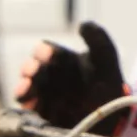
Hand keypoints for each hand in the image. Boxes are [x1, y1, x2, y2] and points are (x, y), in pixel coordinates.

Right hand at [13, 21, 127, 130]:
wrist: (113, 110)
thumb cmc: (107, 79)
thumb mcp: (106, 56)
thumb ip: (97, 38)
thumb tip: (82, 24)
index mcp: (62, 58)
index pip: (46, 50)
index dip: (45, 51)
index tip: (47, 52)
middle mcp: (49, 74)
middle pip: (32, 68)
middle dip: (31, 68)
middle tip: (34, 69)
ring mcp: (44, 93)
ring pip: (27, 87)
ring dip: (24, 86)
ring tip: (27, 85)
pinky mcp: (43, 112)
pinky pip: (30, 108)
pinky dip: (28, 105)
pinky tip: (31, 103)